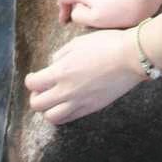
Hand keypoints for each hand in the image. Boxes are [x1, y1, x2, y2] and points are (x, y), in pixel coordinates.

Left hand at [24, 28, 144, 124]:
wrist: (131, 57)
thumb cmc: (106, 44)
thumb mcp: (78, 42)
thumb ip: (61, 55)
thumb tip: (53, 63)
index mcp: (61, 71)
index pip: (33, 84)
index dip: (31, 80)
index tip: (34, 77)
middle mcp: (67, 90)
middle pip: (38, 105)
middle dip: (36, 97)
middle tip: (41, 90)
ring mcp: (80, 102)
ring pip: (52, 117)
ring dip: (48, 109)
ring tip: (54, 100)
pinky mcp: (92, 108)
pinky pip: (70, 118)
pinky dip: (64, 114)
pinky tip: (68, 104)